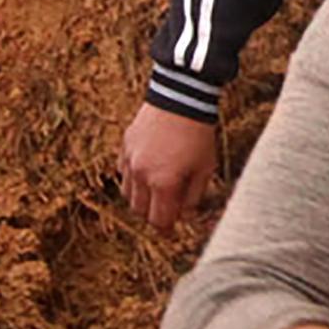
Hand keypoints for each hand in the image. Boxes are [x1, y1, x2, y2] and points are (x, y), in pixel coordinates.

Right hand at [119, 100, 221, 226]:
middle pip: (139, 211)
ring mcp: (130, 160)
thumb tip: (183, 214)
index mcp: (164, 183)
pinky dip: (133, 178)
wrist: (182, 98)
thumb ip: (193, 196)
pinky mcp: (124, 146)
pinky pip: (123, 172)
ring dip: (141, 197)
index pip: (158, 220)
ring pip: (127, 193)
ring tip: (157, 189)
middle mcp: (142, 175)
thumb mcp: (206, 168)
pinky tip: (148, 170)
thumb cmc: (198, 134)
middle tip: (166, 208)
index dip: (165, 229)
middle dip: (153, 213)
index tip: (170, 231)